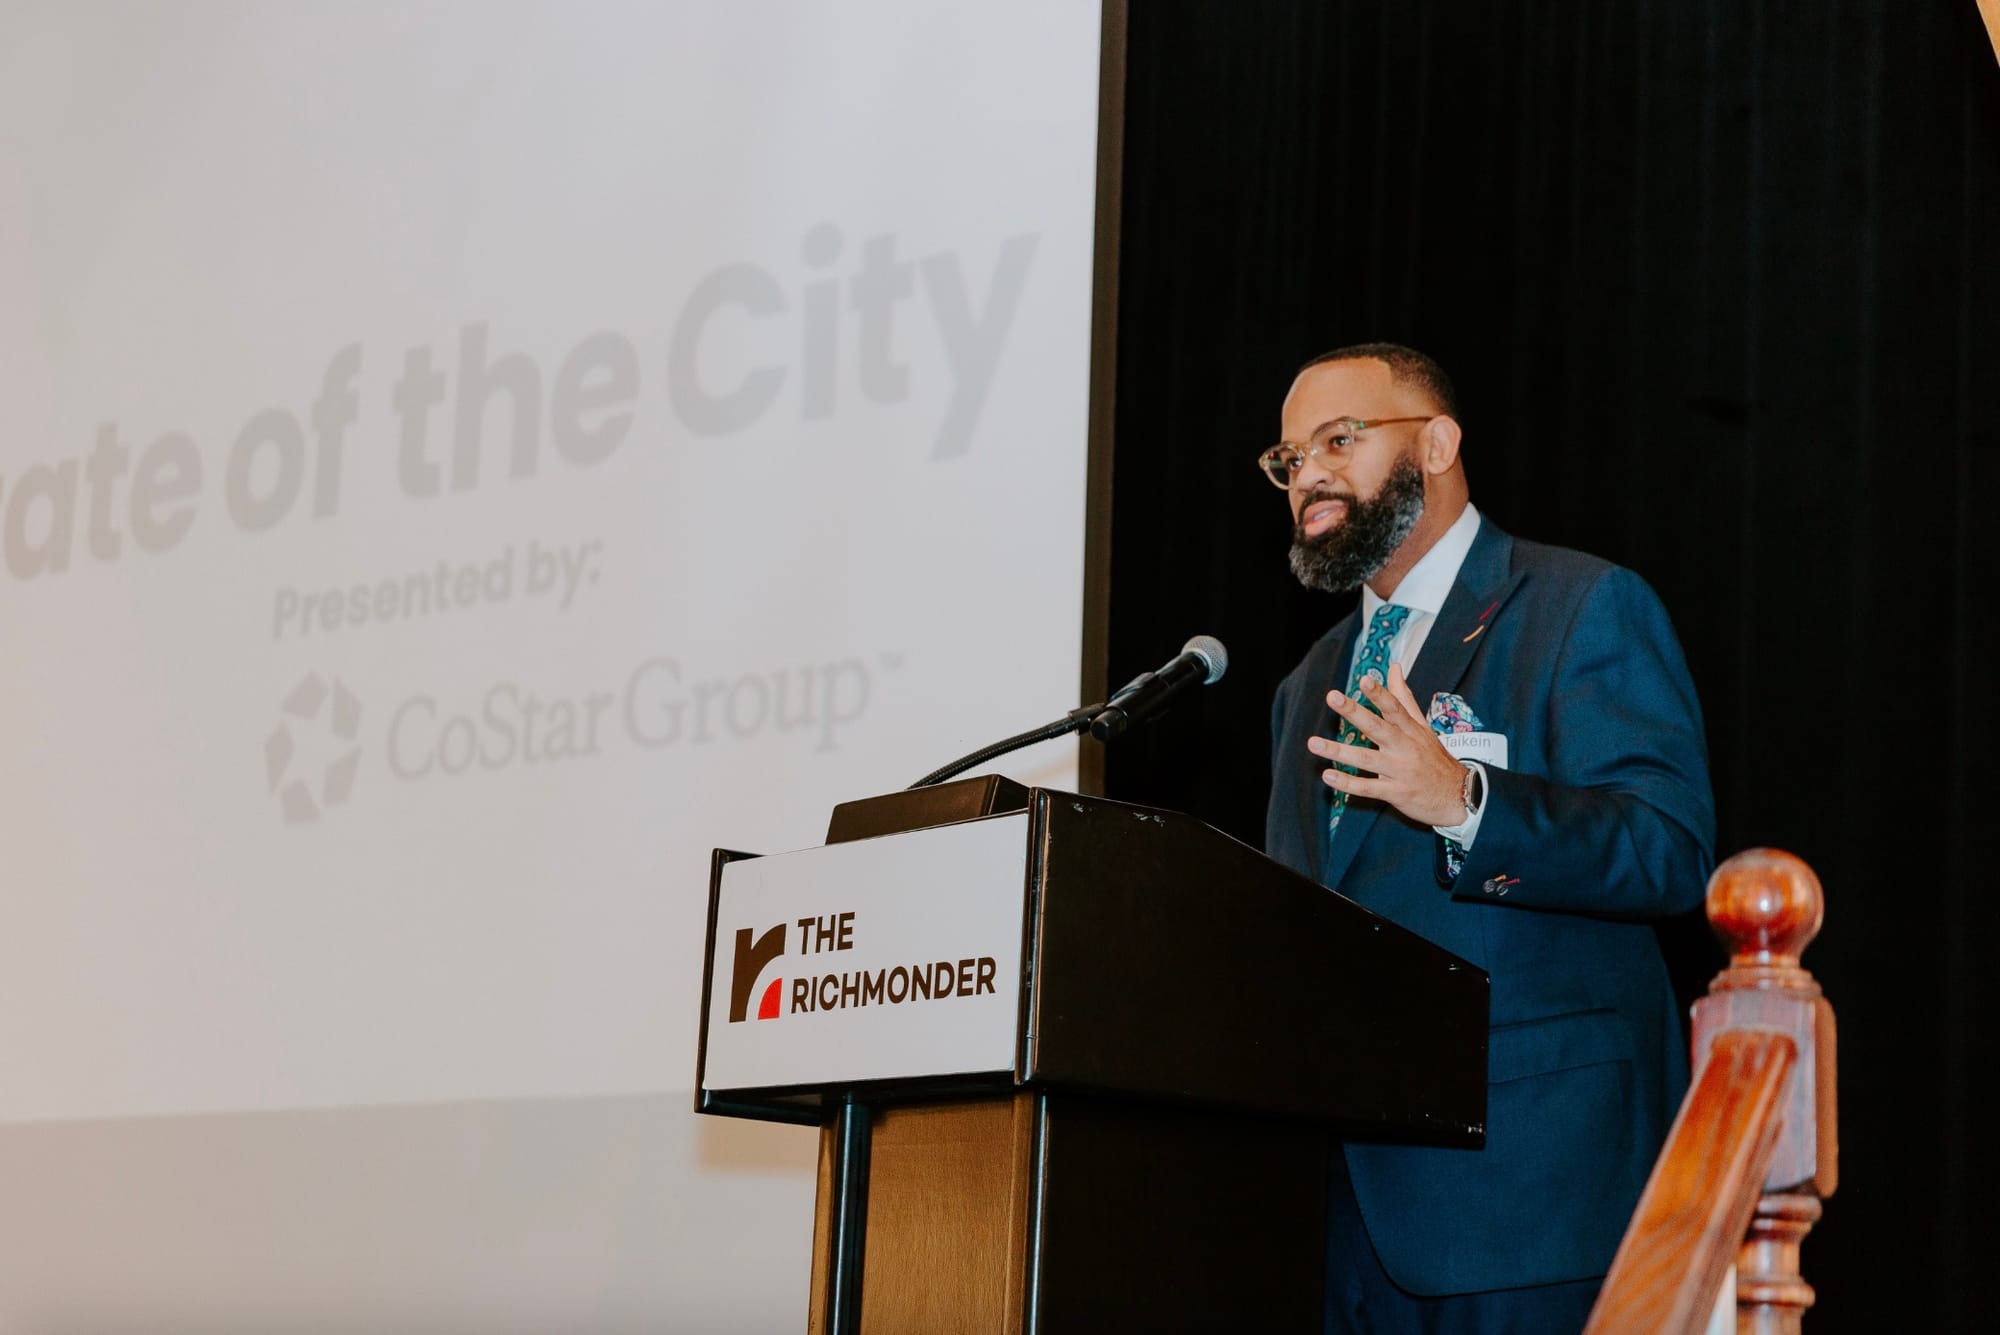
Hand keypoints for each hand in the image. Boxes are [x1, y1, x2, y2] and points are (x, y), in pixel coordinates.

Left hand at [1309, 663, 1467, 827]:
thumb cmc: (1434, 757)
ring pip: (1366, 759)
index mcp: (1411, 730)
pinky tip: (1327, 776)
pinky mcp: (1396, 793)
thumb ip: (1404, 698)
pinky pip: (1368, 788)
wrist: (1460, 796)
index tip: (1364, 679)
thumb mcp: (1422, 726)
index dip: (1380, 694)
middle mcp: (1405, 748)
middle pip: (1378, 728)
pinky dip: (1348, 784)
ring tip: (1313, 743)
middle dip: (1354, 712)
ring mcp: (1400, 771)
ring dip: (1339, 751)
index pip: (1395, 708)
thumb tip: (1394, 667)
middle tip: (1332, 697)